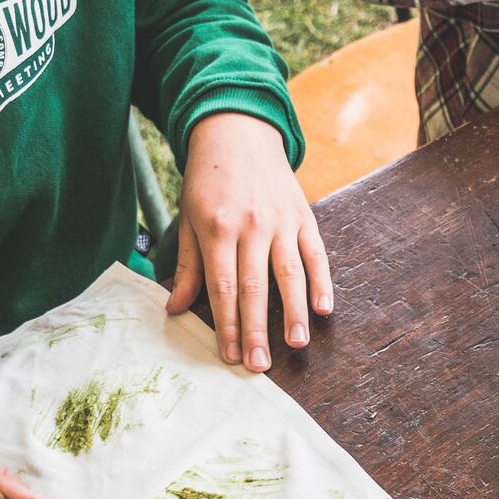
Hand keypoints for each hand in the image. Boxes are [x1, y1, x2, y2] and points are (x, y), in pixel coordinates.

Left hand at [165, 111, 330, 371]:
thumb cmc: (208, 180)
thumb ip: (188, 266)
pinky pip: (315, 253)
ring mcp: (281, 221)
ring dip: (294, 312)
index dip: (228, 324)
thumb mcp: (188, 218)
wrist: (238, 132)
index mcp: (217, 228)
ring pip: (289, 274)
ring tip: (296, 344)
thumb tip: (174, 309)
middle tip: (259, 366)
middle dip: (256, 330)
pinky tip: (324, 308)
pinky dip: (322, 281)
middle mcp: (251, 226)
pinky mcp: (303, 216)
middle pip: (254, 287)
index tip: (230, 355)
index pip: (222, 287)